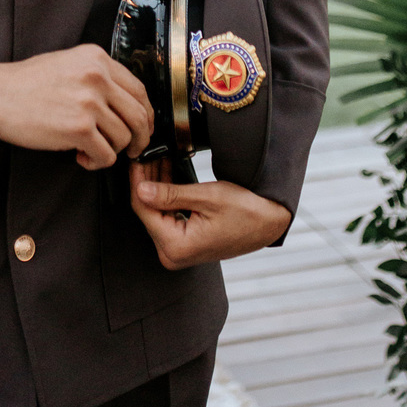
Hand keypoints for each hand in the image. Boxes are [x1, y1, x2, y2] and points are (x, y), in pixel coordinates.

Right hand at [0, 46, 153, 169]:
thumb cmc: (26, 83)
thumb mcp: (68, 64)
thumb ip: (98, 77)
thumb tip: (126, 104)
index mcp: (97, 58)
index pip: (139, 89)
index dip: (146, 114)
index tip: (142, 128)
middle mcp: (97, 76)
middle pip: (139, 115)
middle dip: (140, 138)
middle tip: (131, 150)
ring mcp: (89, 102)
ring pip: (123, 137)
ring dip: (112, 151)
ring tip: (92, 151)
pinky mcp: (79, 128)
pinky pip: (106, 155)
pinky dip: (97, 162)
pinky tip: (81, 158)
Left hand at [129, 158, 291, 268]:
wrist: (270, 223)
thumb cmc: (246, 211)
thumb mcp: (207, 197)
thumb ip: (170, 194)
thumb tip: (141, 189)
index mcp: (176, 247)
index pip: (144, 208)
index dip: (138, 180)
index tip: (135, 156)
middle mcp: (173, 255)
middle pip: (148, 210)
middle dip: (147, 180)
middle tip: (146, 152)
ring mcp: (179, 251)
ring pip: (157, 211)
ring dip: (157, 184)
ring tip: (156, 157)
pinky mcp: (185, 244)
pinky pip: (168, 216)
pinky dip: (167, 195)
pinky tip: (167, 172)